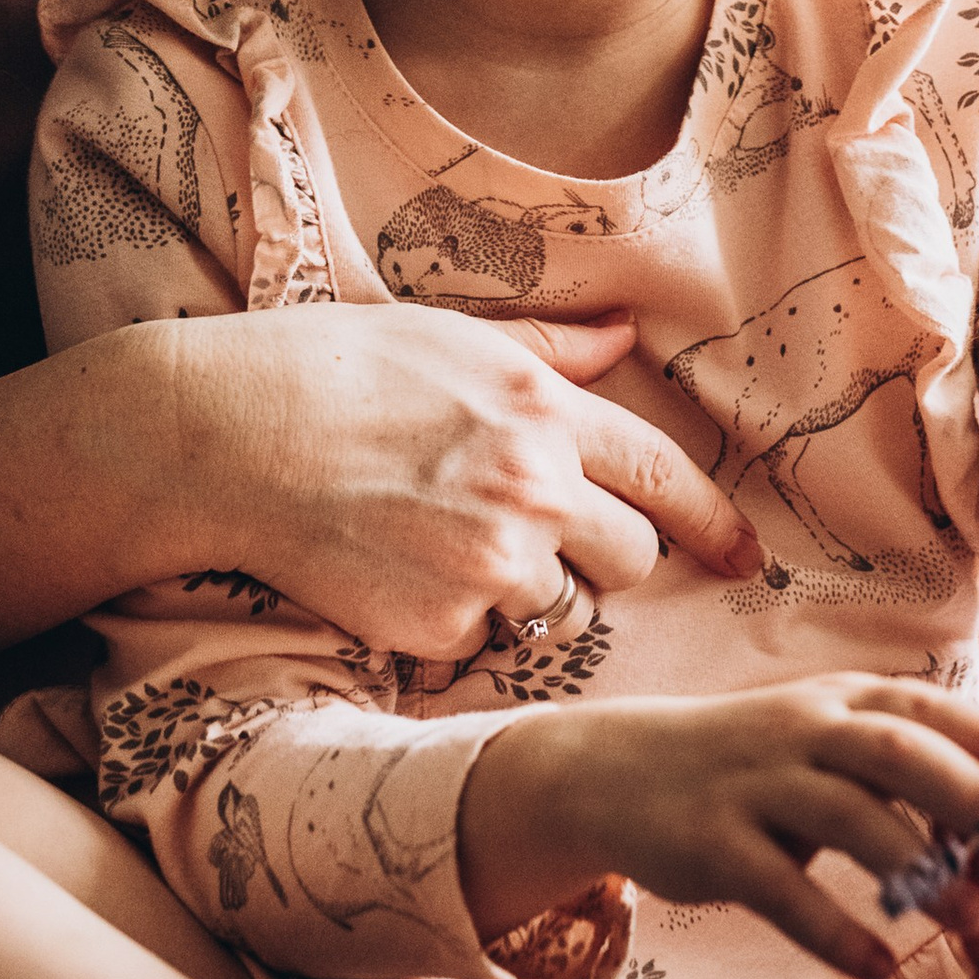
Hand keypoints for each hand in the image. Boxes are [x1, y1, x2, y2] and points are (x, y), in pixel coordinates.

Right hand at [164, 300, 759, 657]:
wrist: (232, 434)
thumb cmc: (337, 368)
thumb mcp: (455, 335)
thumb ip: (551, 350)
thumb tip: (625, 335)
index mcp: (544, 408)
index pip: (666, 476)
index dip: (716, 524)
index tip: (746, 558)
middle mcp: (533, 487)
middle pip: (631, 560)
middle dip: (602, 557)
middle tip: (529, 533)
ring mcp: (488, 563)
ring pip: (557, 608)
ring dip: (521, 591)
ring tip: (439, 540)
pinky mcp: (438, 625)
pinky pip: (477, 643)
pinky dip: (448, 622)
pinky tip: (393, 571)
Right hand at [458, 675, 978, 978]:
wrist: (619, 771)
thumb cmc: (753, 762)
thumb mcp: (828, 736)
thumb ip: (909, 754)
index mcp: (843, 701)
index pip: (934, 709)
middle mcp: (805, 732)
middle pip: (902, 754)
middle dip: (974, 800)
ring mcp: (756, 784)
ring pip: (851, 821)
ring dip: (918, 872)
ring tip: (975, 923)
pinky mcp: (715, 844)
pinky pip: (781, 891)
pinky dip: (834, 930)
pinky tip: (880, 968)